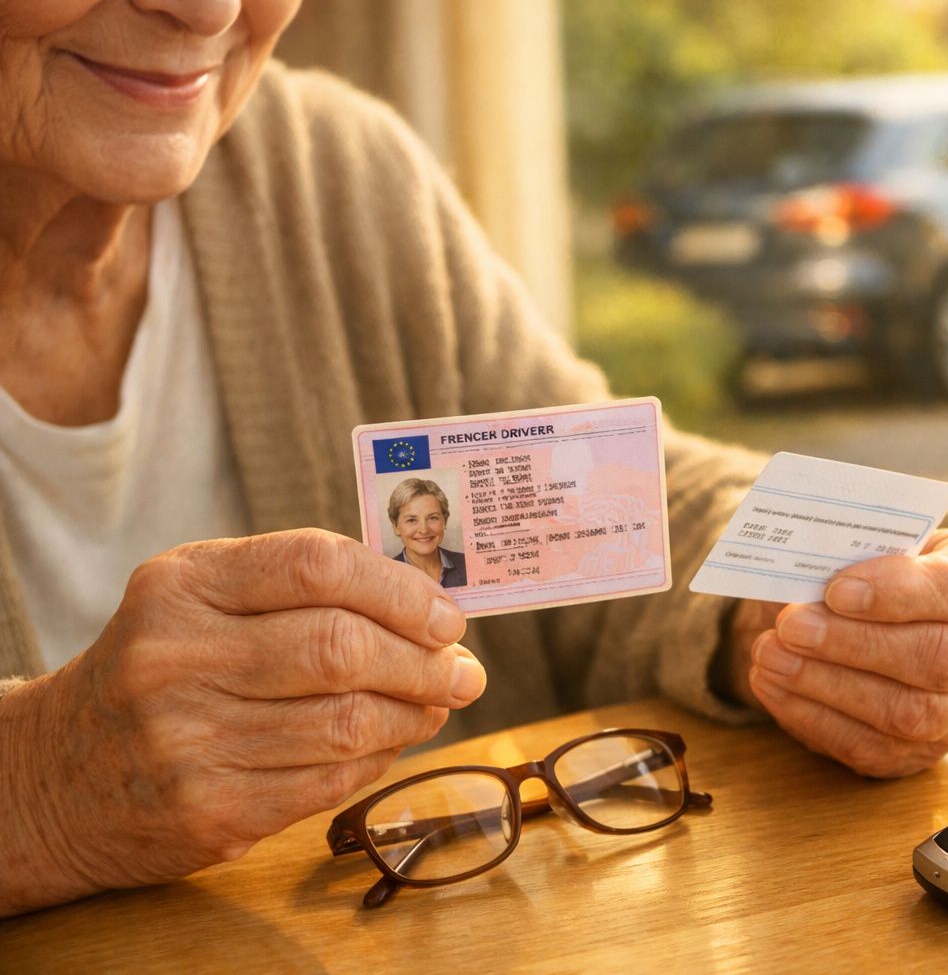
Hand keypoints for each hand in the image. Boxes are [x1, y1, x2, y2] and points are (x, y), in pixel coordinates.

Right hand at [0, 529, 483, 914]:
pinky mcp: (209, 810)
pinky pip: (331, 779)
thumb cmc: (161, 667)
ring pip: (349, 722)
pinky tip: (388, 742)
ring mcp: (188, 740)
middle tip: (464, 669)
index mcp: (181, 586)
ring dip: (415, 714)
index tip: (446, 615)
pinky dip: (379, 759)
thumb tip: (427, 608)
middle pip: (344, 648)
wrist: (56, 775)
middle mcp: (176, 659)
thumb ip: (300, 586)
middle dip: (425, 661)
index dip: (402, 590)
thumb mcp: (201, 597)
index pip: (318, 565)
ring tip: (436, 704)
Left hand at [729, 529, 947, 777]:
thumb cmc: (885, 572)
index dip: (899, 592)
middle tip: (791, 627)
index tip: (836, 589)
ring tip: (771, 657)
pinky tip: (774, 688)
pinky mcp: (923, 751)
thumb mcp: (884, 543)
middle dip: (854, 644)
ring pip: (908, 712)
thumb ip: (858, 551)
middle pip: (937, 658)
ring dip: (828, 685)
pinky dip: (815, 718)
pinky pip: (873, 747)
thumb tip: (804, 570)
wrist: (890, 618)